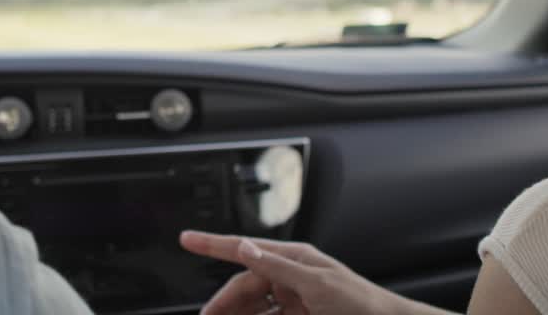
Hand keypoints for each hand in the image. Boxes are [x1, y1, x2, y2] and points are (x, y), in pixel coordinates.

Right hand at [180, 230, 406, 314]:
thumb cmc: (361, 303)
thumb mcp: (316, 285)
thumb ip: (277, 267)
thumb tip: (245, 247)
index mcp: (294, 259)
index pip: (245, 249)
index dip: (213, 244)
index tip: (187, 240)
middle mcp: (291, 277)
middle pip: (245, 288)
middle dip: (223, 302)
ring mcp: (295, 300)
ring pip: (254, 308)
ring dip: (236, 314)